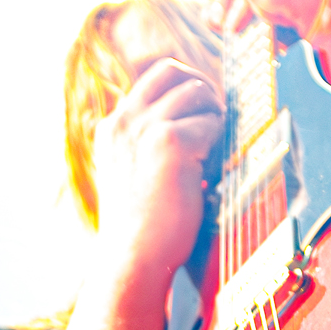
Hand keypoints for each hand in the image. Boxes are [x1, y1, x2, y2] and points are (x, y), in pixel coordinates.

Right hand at [89, 58, 222, 275]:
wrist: (132, 259)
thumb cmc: (141, 227)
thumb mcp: (135, 174)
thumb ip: (150, 144)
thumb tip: (194, 121)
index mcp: (112, 127)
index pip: (154, 78)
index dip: (185, 87)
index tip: (201, 113)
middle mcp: (124, 121)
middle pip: (173, 70)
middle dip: (202, 90)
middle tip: (213, 124)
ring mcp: (144, 128)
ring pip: (197, 91)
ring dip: (213, 117)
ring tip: (210, 153)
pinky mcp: (169, 142)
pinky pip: (212, 122)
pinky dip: (218, 144)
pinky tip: (208, 171)